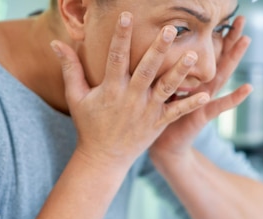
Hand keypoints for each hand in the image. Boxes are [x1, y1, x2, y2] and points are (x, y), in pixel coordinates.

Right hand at [51, 12, 209, 169]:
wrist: (104, 157)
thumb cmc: (89, 124)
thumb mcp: (76, 97)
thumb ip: (70, 69)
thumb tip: (56, 43)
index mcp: (111, 89)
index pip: (116, 57)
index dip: (121, 36)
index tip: (127, 16)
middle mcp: (131, 98)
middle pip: (146, 69)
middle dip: (158, 48)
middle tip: (171, 29)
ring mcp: (147, 111)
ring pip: (166, 88)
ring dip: (180, 71)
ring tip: (194, 55)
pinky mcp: (158, 123)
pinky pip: (177, 112)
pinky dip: (191, 104)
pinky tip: (206, 94)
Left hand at [148, 16, 252, 161]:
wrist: (160, 147)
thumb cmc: (152, 117)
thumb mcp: (152, 89)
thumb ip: (152, 70)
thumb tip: (138, 47)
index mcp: (188, 79)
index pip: (203, 52)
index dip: (212, 35)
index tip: (222, 15)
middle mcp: (199, 87)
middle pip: (217, 57)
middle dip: (229, 38)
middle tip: (241, 18)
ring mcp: (203, 100)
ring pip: (221, 75)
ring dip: (233, 58)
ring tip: (246, 40)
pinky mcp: (201, 115)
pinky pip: (219, 106)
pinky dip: (234, 98)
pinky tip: (248, 88)